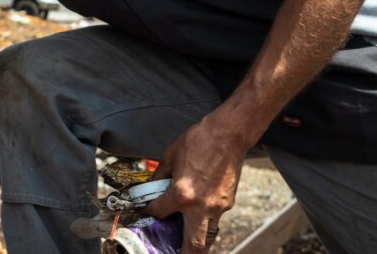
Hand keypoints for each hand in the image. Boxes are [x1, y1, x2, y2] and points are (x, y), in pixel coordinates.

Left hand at [144, 117, 246, 252]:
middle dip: (185, 253)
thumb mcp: (170, 156)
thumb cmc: (198, 141)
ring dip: (197, 240)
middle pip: (194, 244)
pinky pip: (215, 219)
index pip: (161, 212)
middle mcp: (201, 206)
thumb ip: (160, 176)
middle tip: (174, 252)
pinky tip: (198, 213)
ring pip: (208, 234)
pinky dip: (206, 220)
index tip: (147, 210)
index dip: (150, 212)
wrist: (228, 134)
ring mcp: (218, 207)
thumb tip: (153, 187)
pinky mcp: (228, 202)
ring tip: (186, 241)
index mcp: (182, 194)